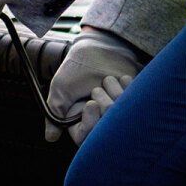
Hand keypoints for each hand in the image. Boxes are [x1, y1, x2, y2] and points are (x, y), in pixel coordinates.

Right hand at [44, 27, 145, 145]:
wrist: (98, 48)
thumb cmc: (76, 69)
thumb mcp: (60, 90)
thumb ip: (55, 113)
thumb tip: (50, 138)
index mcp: (81, 123)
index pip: (86, 138)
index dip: (90, 123)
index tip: (91, 104)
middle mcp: (100, 121)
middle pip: (106, 130)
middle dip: (103, 106)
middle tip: (97, 89)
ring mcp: (118, 113)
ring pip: (122, 116)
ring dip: (113, 93)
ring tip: (107, 79)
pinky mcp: (133, 102)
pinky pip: (136, 104)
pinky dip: (127, 88)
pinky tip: (121, 78)